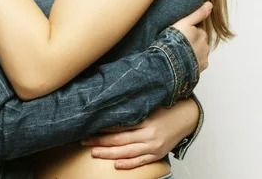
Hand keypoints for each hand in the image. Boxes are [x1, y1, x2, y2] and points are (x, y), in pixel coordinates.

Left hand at [81, 98, 199, 168]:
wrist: (186, 118)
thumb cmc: (165, 110)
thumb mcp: (147, 106)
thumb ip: (131, 109)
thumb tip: (109, 108)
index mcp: (144, 120)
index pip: (119, 125)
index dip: (102, 128)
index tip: (88, 127)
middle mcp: (148, 134)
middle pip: (119, 140)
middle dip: (100, 141)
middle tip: (85, 141)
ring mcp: (152, 146)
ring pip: (127, 153)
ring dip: (109, 154)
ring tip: (94, 153)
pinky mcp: (157, 154)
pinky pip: (140, 161)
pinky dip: (128, 164)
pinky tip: (116, 165)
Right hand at [171, 1, 211, 71]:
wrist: (170, 60)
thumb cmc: (175, 40)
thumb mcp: (184, 23)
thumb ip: (197, 14)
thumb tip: (210, 4)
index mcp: (201, 34)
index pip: (197, 30)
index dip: (189, 31)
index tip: (180, 34)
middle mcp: (205, 45)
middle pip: (199, 42)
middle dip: (192, 42)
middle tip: (178, 43)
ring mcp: (203, 57)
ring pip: (199, 53)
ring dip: (192, 52)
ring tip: (179, 53)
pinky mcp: (200, 67)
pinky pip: (198, 63)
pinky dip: (193, 62)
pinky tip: (183, 61)